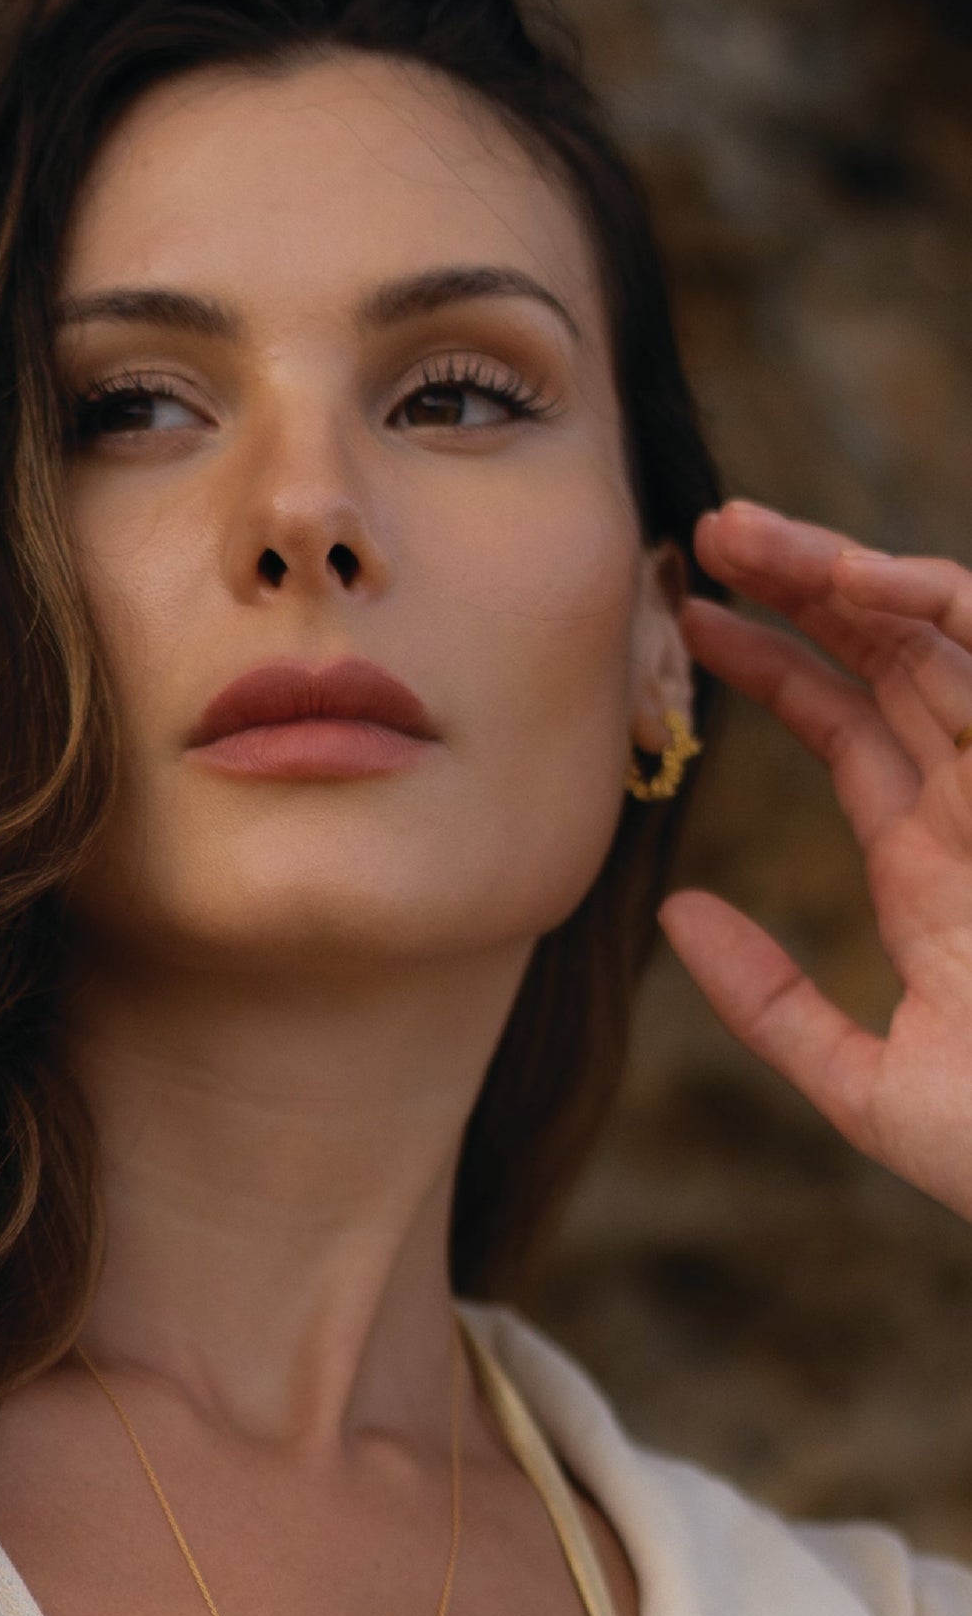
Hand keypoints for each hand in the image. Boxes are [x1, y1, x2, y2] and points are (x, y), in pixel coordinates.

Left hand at [662, 497, 971, 1222]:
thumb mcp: (867, 1084)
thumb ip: (772, 1003)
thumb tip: (675, 915)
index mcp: (939, 874)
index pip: (851, 737)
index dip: (775, 671)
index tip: (689, 625)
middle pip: (889, 666)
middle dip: (800, 592)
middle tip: (703, 532)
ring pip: (936, 640)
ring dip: (842, 573)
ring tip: (740, 532)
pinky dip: (931, 607)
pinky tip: (847, 574)